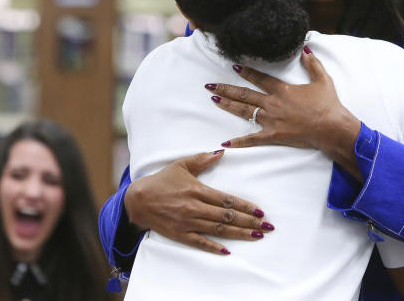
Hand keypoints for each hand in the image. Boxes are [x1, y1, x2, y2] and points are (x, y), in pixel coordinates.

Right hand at [124, 151, 274, 255]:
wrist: (137, 200)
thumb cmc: (161, 181)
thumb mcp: (181, 165)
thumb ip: (202, 159)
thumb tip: (221, 152)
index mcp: (198, 190)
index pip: (227, 200)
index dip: (245, 207)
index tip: (260, 211)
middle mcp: (195, 208)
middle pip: (227, 217)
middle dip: (249, 222)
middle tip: (266, 227)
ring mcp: (188, 222)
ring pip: (218, 230)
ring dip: (239, 234)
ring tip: (256, 236)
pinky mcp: (180, 234)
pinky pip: (200, 242)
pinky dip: (214, 247)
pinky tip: (228, 251)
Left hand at [204, 46, 362, 176]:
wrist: (331, 127)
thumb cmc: (328, 104)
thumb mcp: (322, 79)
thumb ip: (313, 64)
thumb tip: (305, 50)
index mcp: (282, 90)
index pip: (259, 78)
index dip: (246, 71)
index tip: (233, 66)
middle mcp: (272, 104)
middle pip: (244, 94)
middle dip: (226, 89)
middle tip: (210, 85)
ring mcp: (271, 121)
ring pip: (244, 112)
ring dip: (228, 106)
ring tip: (214, 100)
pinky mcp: (273, 136)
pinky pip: (252, 139)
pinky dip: (238, 142)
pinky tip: (225, 142)